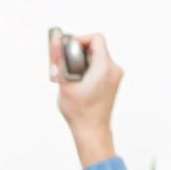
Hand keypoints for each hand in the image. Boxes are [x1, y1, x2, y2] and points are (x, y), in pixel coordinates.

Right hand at [52, 32, 120, 166]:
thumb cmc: (79, 112)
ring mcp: (115, 76)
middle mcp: (114, 69)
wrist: (92, 131)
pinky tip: (77, 84)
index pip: (96, 38)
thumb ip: (60, 60)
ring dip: (81, 62)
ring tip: (70, 78)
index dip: (79, 40)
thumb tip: (55, 42)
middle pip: (96, 48)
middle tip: (65, 66)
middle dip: (77, 53)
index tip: (67, 51)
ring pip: (97, 58)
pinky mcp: (113, 82)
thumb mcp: (65, 84)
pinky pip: (100, 67)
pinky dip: (87, 70)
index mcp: (105, 67)